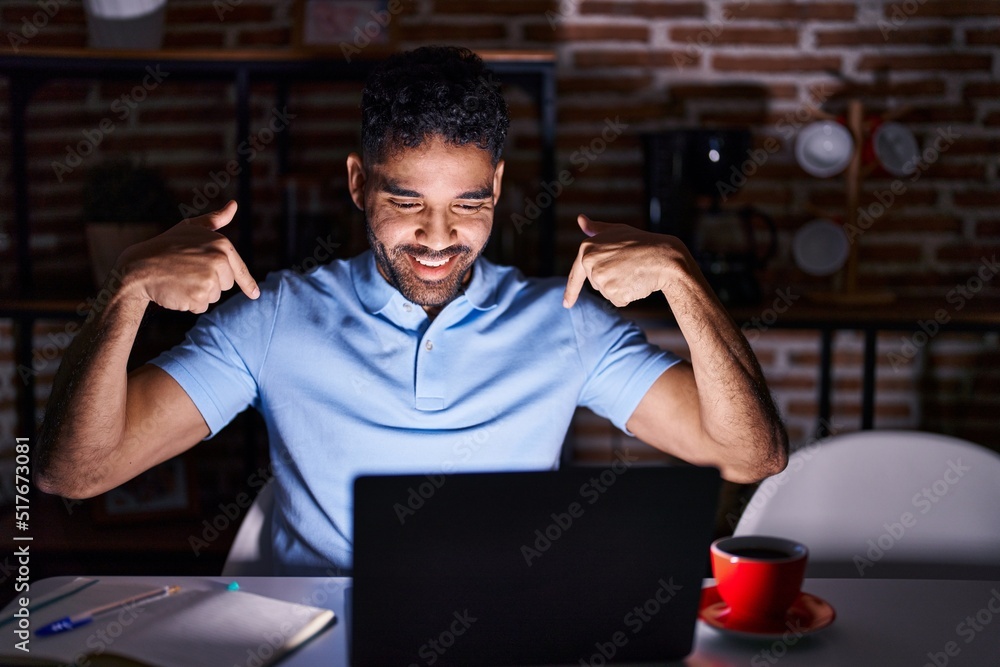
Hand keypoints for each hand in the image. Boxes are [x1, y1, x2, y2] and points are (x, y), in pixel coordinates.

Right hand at [115, 200, 258, 313]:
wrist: (139, 266)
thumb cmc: (166, 246)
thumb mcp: (192, 227)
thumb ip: (216, 219)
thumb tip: (234, 205)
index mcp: (222, 245)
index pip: (239, 270)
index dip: (247, 284)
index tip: (254, 294)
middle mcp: (220, 261)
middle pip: (226, 285)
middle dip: (209, 282)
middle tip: (187, 271)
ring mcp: (210, 279)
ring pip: (213, 297)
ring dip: (198, 293)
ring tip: (180, 279)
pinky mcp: (199, 296)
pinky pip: (201, 307)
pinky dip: (189, 303)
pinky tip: (176, 290)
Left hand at [563, 214, 686, 307]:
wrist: (663, 257)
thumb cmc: (641, 242)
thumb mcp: (616, 231)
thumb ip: (596, 229)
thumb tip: (580, 219)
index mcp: (587, 248)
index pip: (576, 274)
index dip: (571, 291)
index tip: (567, 304)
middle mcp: (590, 263)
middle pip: (596, 283)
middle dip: (611, 279)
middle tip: (628, 266)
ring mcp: (601, 279)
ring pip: (607, 293)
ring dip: (620, 287)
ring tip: (633, 272)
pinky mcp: (613, 292)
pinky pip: (618, 300)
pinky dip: (628, 296)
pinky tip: (637, 282)